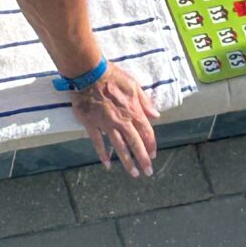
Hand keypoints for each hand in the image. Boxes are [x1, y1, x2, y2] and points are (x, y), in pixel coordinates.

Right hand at [69, 62, 159, 178]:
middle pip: (135, 143)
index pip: (146, 132)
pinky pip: (98, 142)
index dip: (151, 145)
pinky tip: (107, 164)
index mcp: (133, 110)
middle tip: (148, 172)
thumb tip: (156, 115)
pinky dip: (103, 154)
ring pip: (119, 146)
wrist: (89, 73)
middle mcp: (121, 120)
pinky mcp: (91, 123)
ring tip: (133, 173)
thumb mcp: (133, 85)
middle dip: (143, 159)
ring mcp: (106, 123)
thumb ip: (145, 102)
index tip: (153, 155)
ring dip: (127, 161)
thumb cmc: (112, 76)